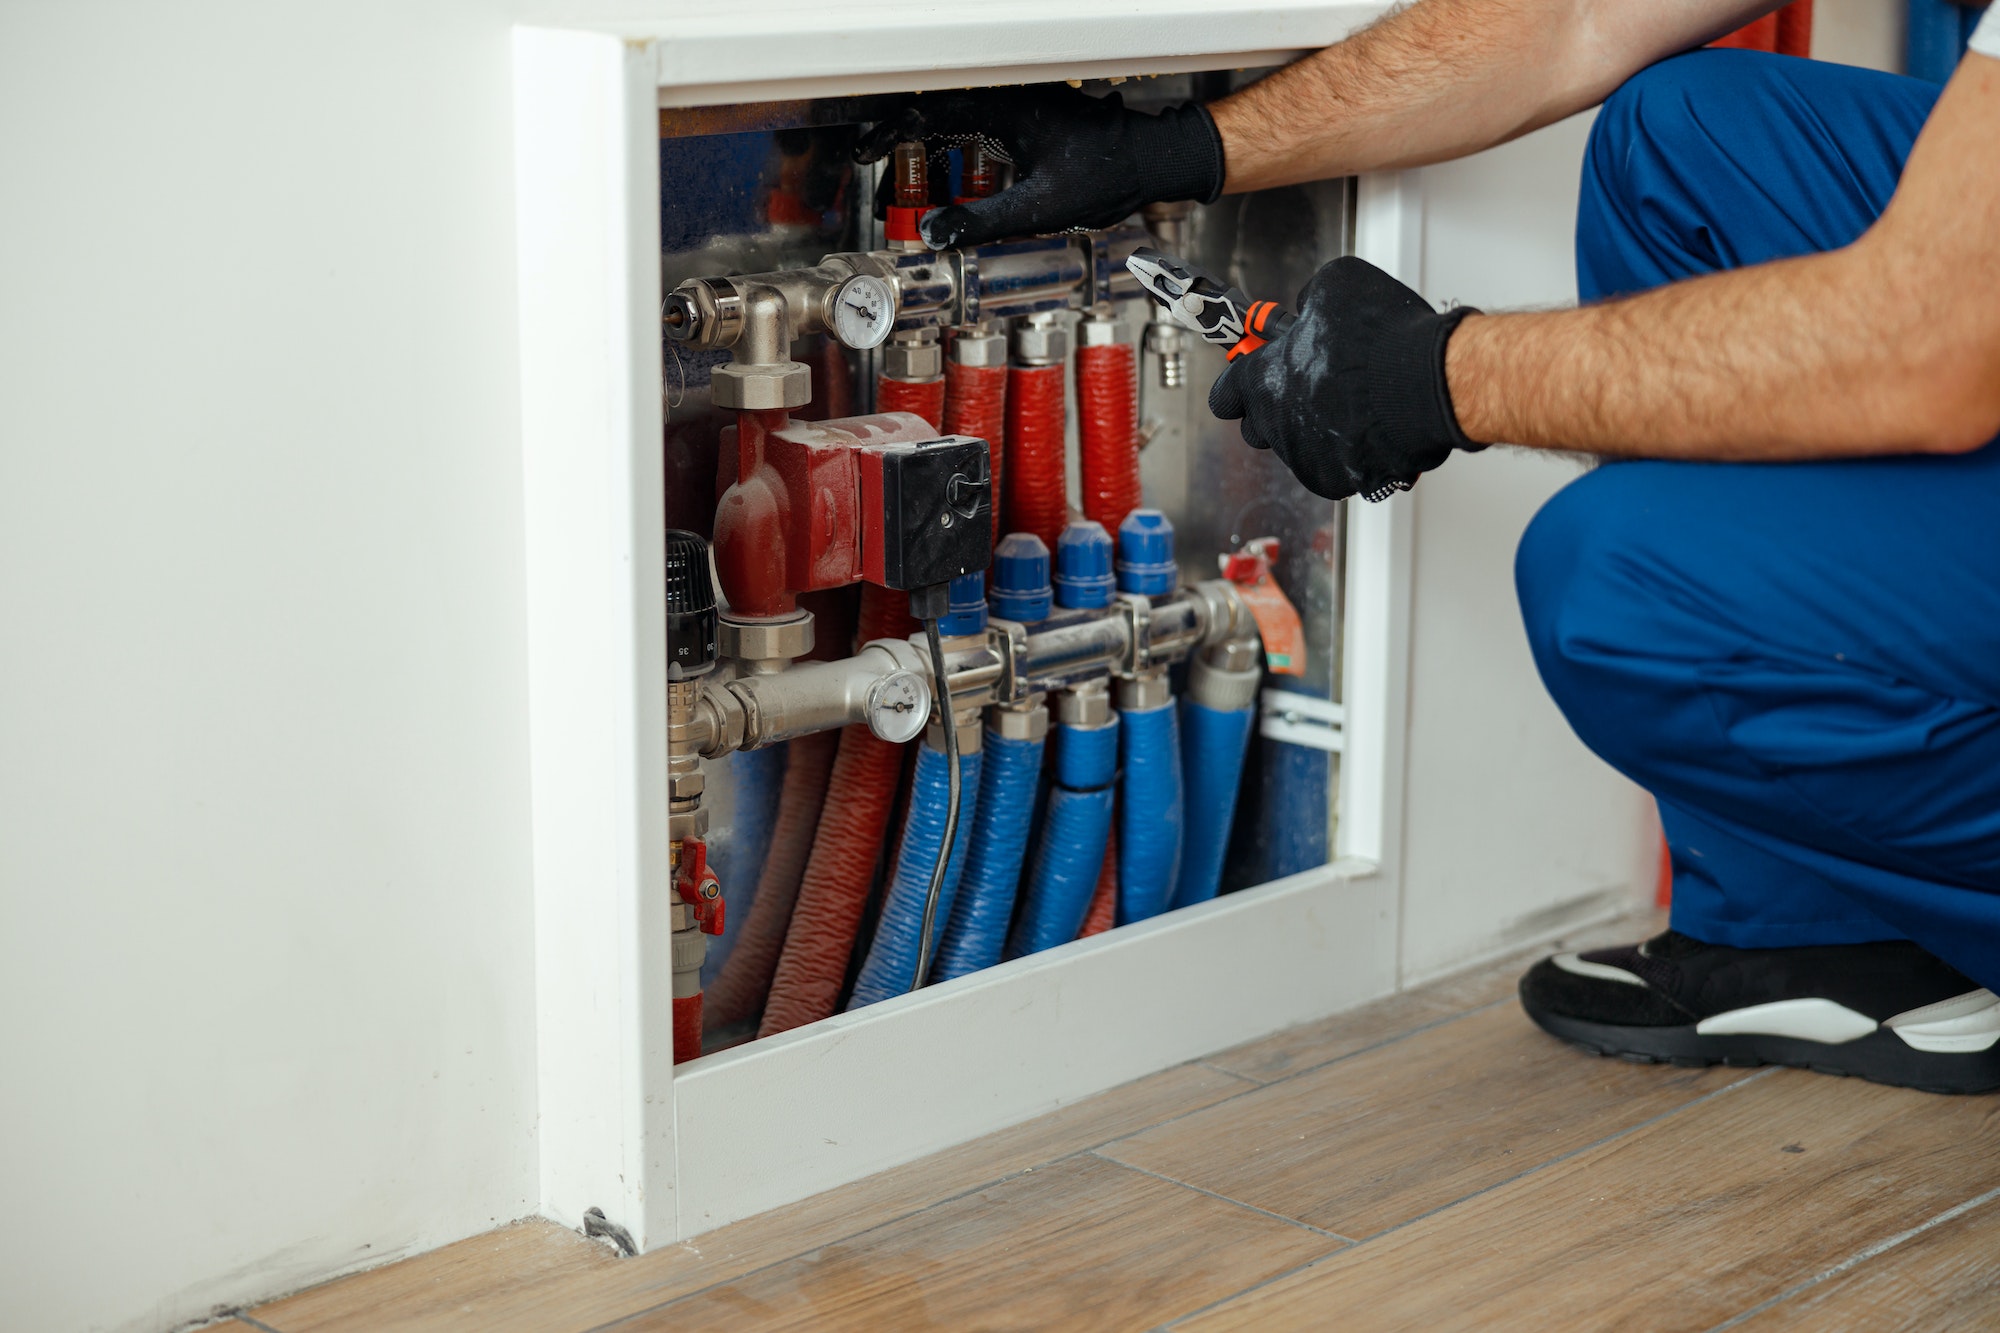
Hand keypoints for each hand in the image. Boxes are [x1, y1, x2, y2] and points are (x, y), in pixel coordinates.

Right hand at [853, 86, 1223, 249]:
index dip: (890, 133)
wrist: (1150, 160)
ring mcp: (1015, 108)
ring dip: (926, 158)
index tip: (867, 154)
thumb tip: (935, 233)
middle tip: (881, 186)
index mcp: (1005, 108)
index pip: (929, 111)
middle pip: (934, 117)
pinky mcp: (1024, 122)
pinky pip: (974, 132)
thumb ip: (983, 222)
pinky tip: (945, 189)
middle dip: (903, 154)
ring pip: (952, 126)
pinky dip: (952, 158)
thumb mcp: (1039, 209)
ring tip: (909, 195)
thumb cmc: (1107, 174)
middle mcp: (1006, 99)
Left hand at [1209, 257, 1484, 500]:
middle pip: (1258, 427)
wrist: (1425, 386)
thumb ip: (1311, 301)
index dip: (1239, 384)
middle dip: (1276, 410)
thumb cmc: (1380, 338)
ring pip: (1298, 447)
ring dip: (1317, 428)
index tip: (1253, 374)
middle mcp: (1276, 424)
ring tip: (1353, 403)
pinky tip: (1370, 426)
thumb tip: (1311, 307)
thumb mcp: (1337, 284)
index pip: (1225, 395)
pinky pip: (1333, 466)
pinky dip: (1347, 451)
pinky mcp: (1336, 480)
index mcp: (1263, 380)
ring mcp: (1304, 456)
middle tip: (1308, 388)